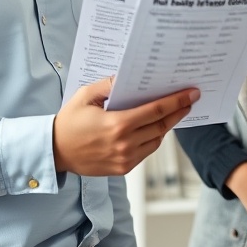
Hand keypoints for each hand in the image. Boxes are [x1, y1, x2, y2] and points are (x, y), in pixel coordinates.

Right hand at [53, 77, 198, 175]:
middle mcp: (125, 144)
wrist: (55, 151)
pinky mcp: (123, 168)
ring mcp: (125, 158)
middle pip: (162, 126)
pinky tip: (154, 128)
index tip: (191, 94)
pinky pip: (146, 152)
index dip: (177, 102)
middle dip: (178, 112)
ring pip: (157, 140)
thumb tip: (129, 77)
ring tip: (173, 113)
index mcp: (118, 124)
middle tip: (190, 100)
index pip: (156, 111)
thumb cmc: (69, 122)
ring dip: (167, 126)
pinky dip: (153, 139)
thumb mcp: (85, 96)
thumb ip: (109, 85)